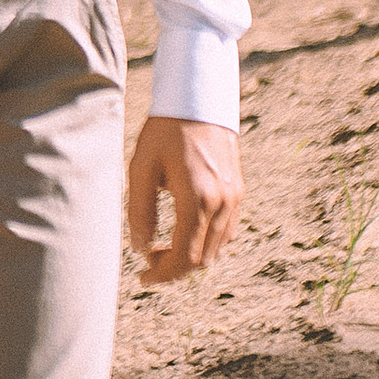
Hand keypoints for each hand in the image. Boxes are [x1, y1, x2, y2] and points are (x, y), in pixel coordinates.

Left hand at [124, 115, 243, 284]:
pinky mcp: (238, 191)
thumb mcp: (141, 168)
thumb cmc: (164, 131)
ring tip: (162, 247)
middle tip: (148, 262)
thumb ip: (139, 211)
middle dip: (174, 268)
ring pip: (217, 248)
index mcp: (198, 199)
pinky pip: (226, 231)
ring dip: (191, 256)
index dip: (163, 274)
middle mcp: (222, 203)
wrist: (199, 100)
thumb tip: (139, 249)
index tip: (143, 278)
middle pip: (202, 259)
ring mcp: (235, 198)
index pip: (184, 256)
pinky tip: (184, 232)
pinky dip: (206, 241)